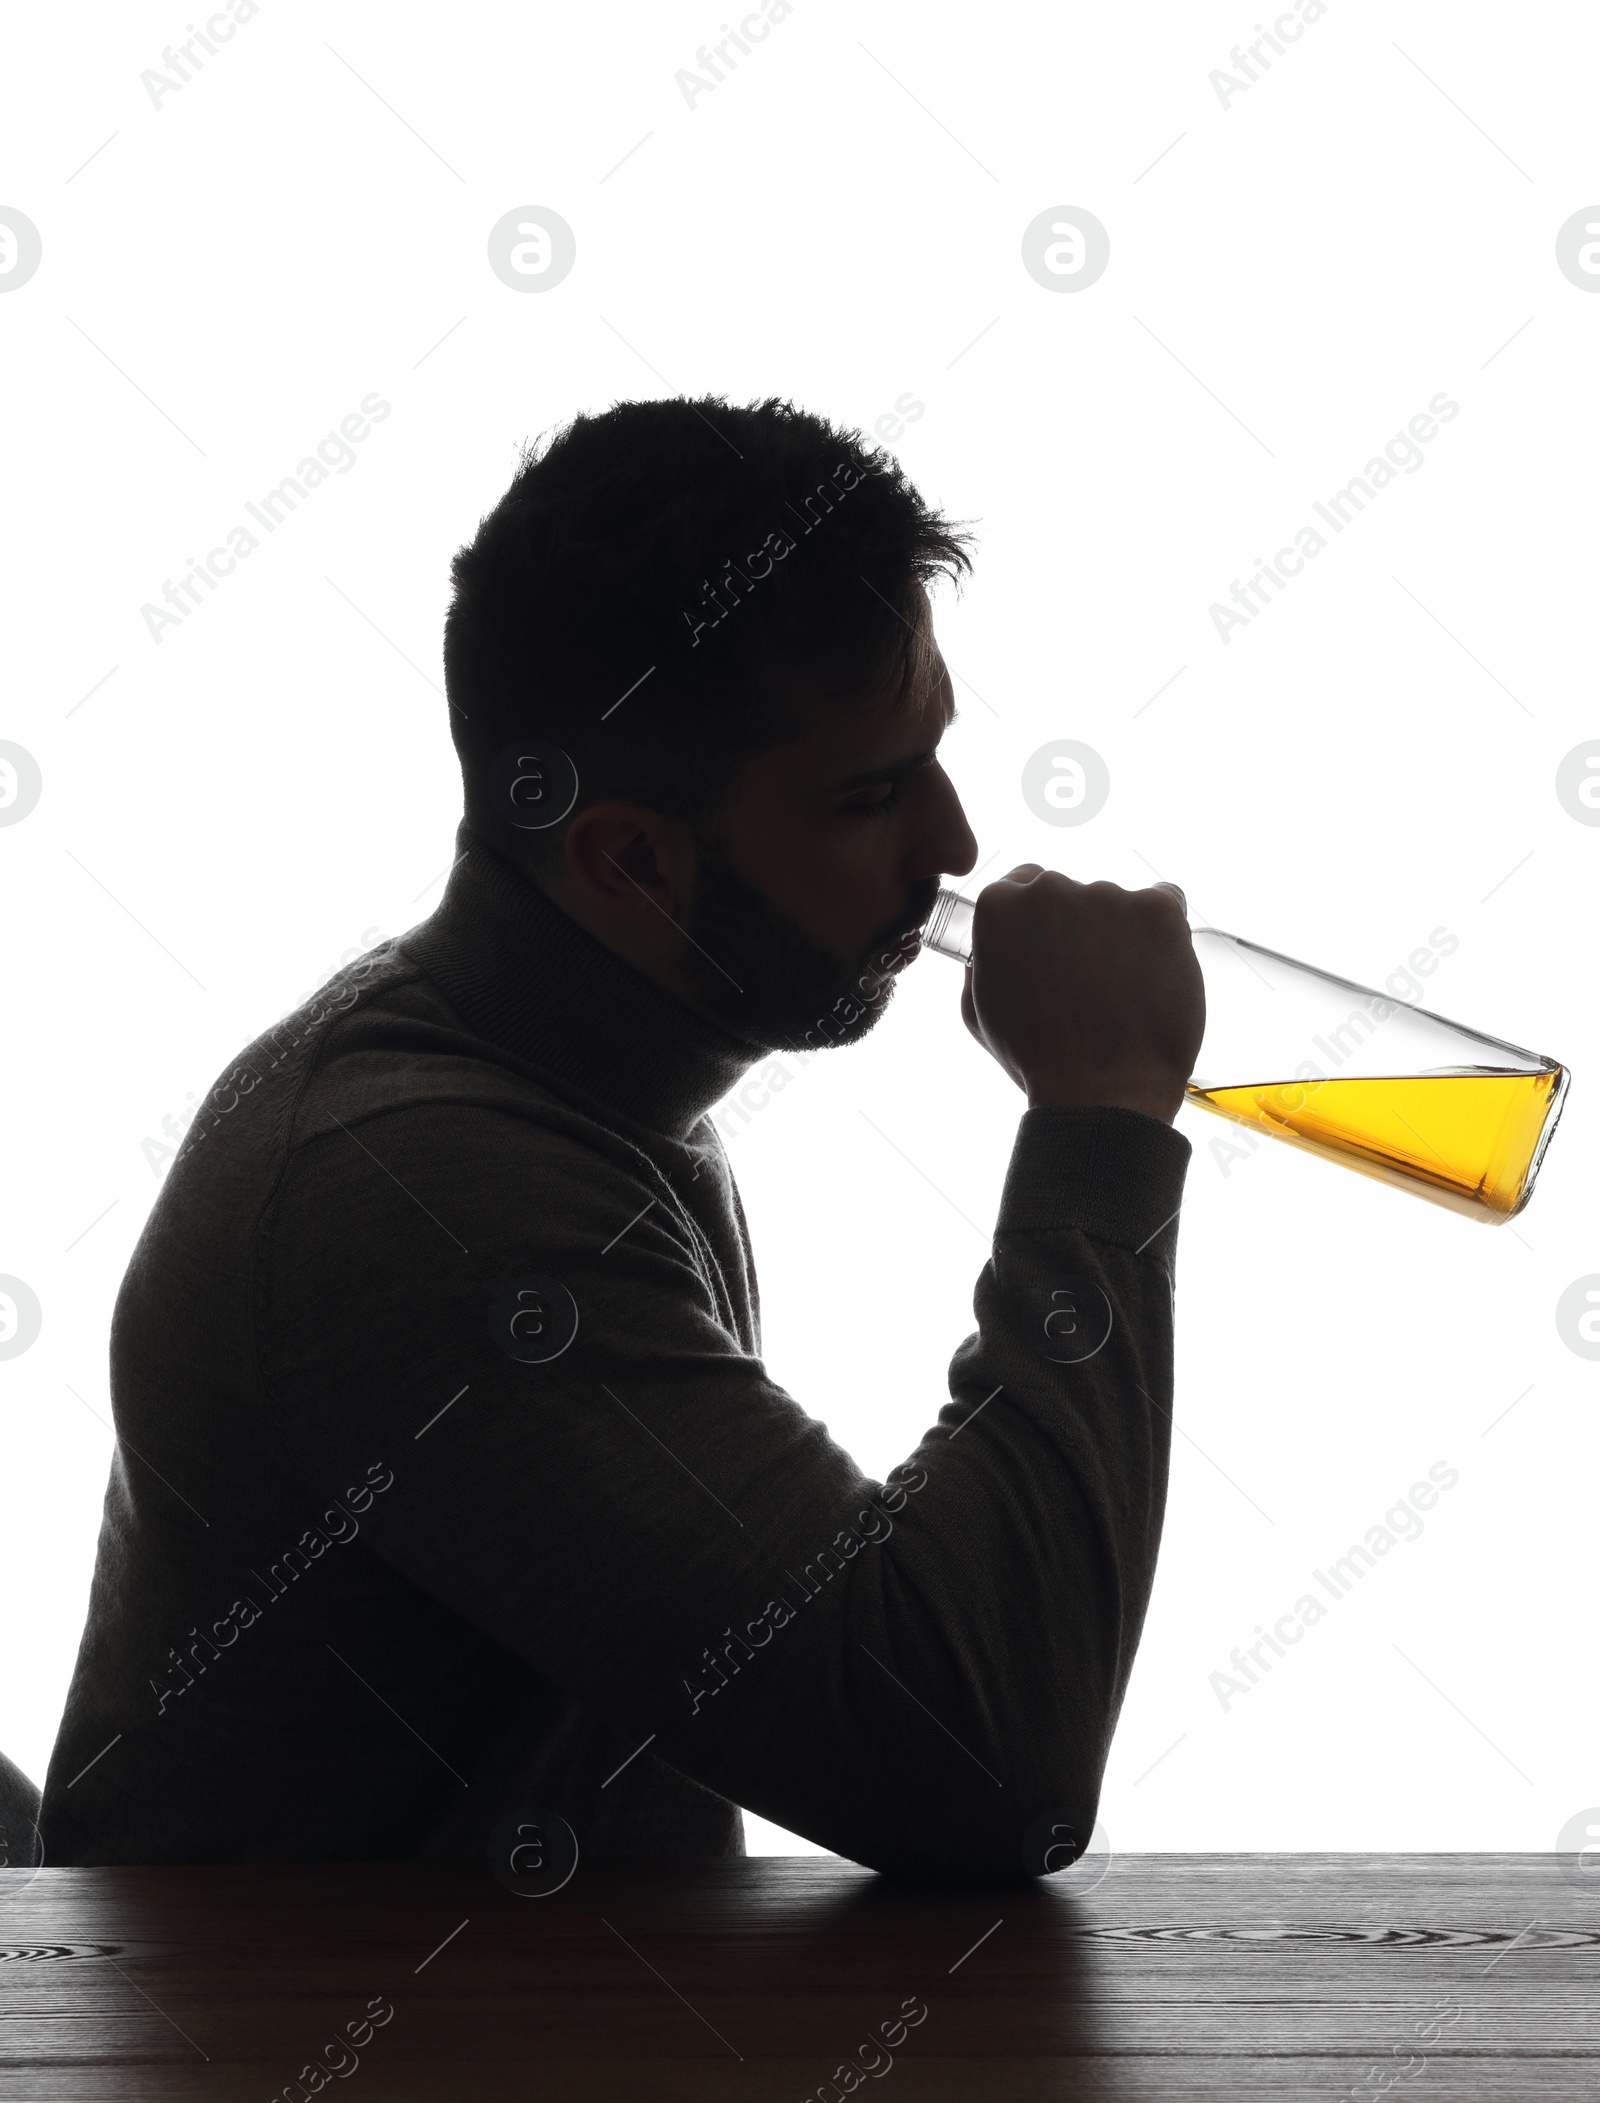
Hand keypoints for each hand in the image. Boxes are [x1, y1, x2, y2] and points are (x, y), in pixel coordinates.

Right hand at [958, 865, 1204, 1123]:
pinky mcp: (1158, 909)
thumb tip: (989, 948)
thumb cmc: (1038, 1061)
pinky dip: (1164, 933)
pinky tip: (1154, 973)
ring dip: (1124, 935)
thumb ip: (980, 964)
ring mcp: (1107, 895)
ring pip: (1120, 904)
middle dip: (1083, 928)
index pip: (1024, 883)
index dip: (1043, 921)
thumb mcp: (979, 1013)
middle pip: (1074, 893)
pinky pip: (1166, 903)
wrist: (1102, 1092)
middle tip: (1091, 982)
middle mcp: (1050, 889)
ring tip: (1124, 993)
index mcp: (999, 907)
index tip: (1057, 948)